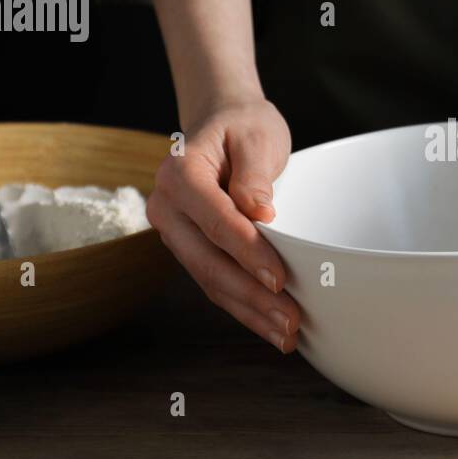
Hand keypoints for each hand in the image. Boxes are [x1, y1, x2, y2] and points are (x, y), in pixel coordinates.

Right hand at [146, 96, 299, 351]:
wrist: (223, 125)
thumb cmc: (242, 128)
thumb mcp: (255, 135)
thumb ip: (254, 172)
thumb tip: (259, 211)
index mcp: (179, 173)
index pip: (215, 220)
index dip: (248, 252)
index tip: (279, 277)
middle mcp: (167, 207)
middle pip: (208, 260)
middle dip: (251, 295)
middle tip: (291, 319)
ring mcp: (175, 232)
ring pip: (210, 280)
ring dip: (250, 311)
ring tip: (287, 333)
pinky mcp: (190, 249)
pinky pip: (215, 284)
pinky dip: (244, 308)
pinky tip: (271, 326)